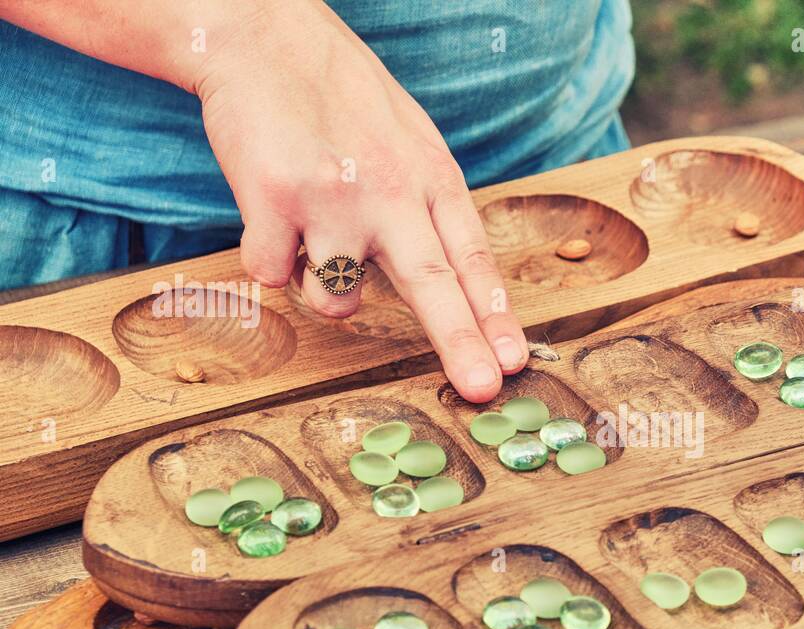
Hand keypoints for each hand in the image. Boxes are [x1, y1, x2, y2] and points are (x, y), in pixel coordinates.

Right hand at [194, 4, 526, 400]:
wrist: (260, 35)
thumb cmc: (339, 98)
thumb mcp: (409, 143)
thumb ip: (430, 208)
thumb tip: (454, 284)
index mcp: (431, 178)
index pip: (473, 259)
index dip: (494, 315)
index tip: (513, 360)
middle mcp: (390, 191)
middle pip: (433, 285)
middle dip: (461, 344)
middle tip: (482, 388)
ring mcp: (332, 199)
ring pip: (335, 300)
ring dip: (323, 286)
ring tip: (314, 229)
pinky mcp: (273, 201)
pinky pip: (274, 276)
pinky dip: (269, 257)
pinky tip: (271, 209)